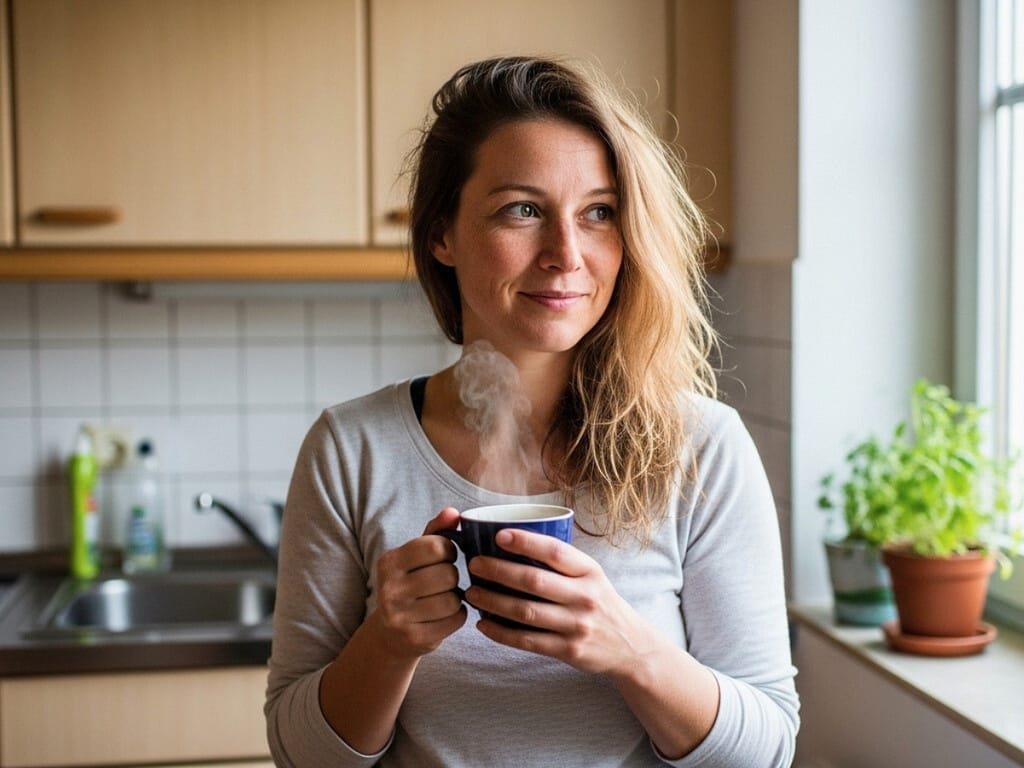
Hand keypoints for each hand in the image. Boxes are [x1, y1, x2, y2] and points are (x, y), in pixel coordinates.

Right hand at [370, 507, 466, 658]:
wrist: (390, 634)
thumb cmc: (410, 584)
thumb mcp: (416, 555)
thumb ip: (436, 530)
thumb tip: (454, 513)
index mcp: (389, 562)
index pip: (436, 546)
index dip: (449, 550)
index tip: (444, 557)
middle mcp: (389, 589)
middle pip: (447, 574)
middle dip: (452, 577)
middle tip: (443, 582)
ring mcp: (400, 616)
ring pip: (453, 599)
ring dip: (455, 598)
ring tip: (442, 598)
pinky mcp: (415, 638)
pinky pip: (456, 619)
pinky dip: (457, 616)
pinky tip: (443, 615)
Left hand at [465, 529, 651, 677]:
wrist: (630, 646)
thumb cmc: (600, 602)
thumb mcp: (592, 575)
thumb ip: (562, 563)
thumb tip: (512, 542)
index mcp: (589, 571)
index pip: (555, 551)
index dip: (526, 542)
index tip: (499, 535)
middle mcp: (585, 597)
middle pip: (534, 581)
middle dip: (498, 571)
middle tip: (474, 564)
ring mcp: (576, 625)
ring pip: (525, 612)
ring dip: (493, 601)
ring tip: (472, 593)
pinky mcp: (568, 651)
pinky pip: (527, 640)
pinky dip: (501, 632)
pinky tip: (483, 623)